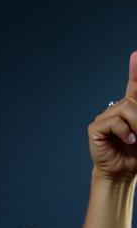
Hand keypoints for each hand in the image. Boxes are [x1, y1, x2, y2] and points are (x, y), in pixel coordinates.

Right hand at [88, 51, 136, 182]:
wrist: (123, 173)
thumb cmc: (135, 154)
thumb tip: (133, 104)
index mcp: (130, 108)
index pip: (134, 85)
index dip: (135, 70)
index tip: (136, 54)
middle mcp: (116, 109)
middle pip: (133, 100)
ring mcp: (104, 118)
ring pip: (126, 108)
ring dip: (136, 124)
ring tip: (136, 140)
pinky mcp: (95, 128)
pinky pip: (114, 122)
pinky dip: (125, 131)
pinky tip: (128, 141)